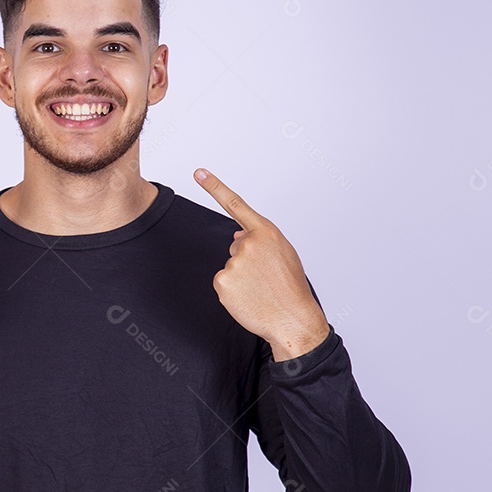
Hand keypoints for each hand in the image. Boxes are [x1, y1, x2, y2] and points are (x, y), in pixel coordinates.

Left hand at [194, 168, 327, 361]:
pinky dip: (233, 291)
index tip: (199, 172)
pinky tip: (249, 298)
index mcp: (265, 232)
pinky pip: (223, 282)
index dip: (215, 186)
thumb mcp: (284, 254)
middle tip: (266, 277)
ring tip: (260, 289)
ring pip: (230, 266)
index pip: (236, 204)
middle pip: (236, 246)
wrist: (292, 319)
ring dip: (241, 277)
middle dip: (247, 260)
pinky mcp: (222, 281)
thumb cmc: (291, 288)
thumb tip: (237, 235)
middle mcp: (247, 243)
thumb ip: (262, 239)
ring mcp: (233, 262)